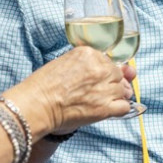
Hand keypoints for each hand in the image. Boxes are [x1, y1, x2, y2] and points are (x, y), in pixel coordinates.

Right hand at [7, 46, 132, 134]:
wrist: (37, 105)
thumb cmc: (44, 85)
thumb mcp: (64, 62)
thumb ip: (86, 63)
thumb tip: (111, 70)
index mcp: (88, 53)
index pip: (107, 60)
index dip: (103, 71)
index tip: (93, 79)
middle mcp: (99, 68)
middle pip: (117, 74)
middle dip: (110, 82)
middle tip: (93, 91)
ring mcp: (104, 88)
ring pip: (123, 90)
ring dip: (115, 95)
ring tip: (98, 101)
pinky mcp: (105, 108)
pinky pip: (125, 106)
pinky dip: (119, 108)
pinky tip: (108, 109)